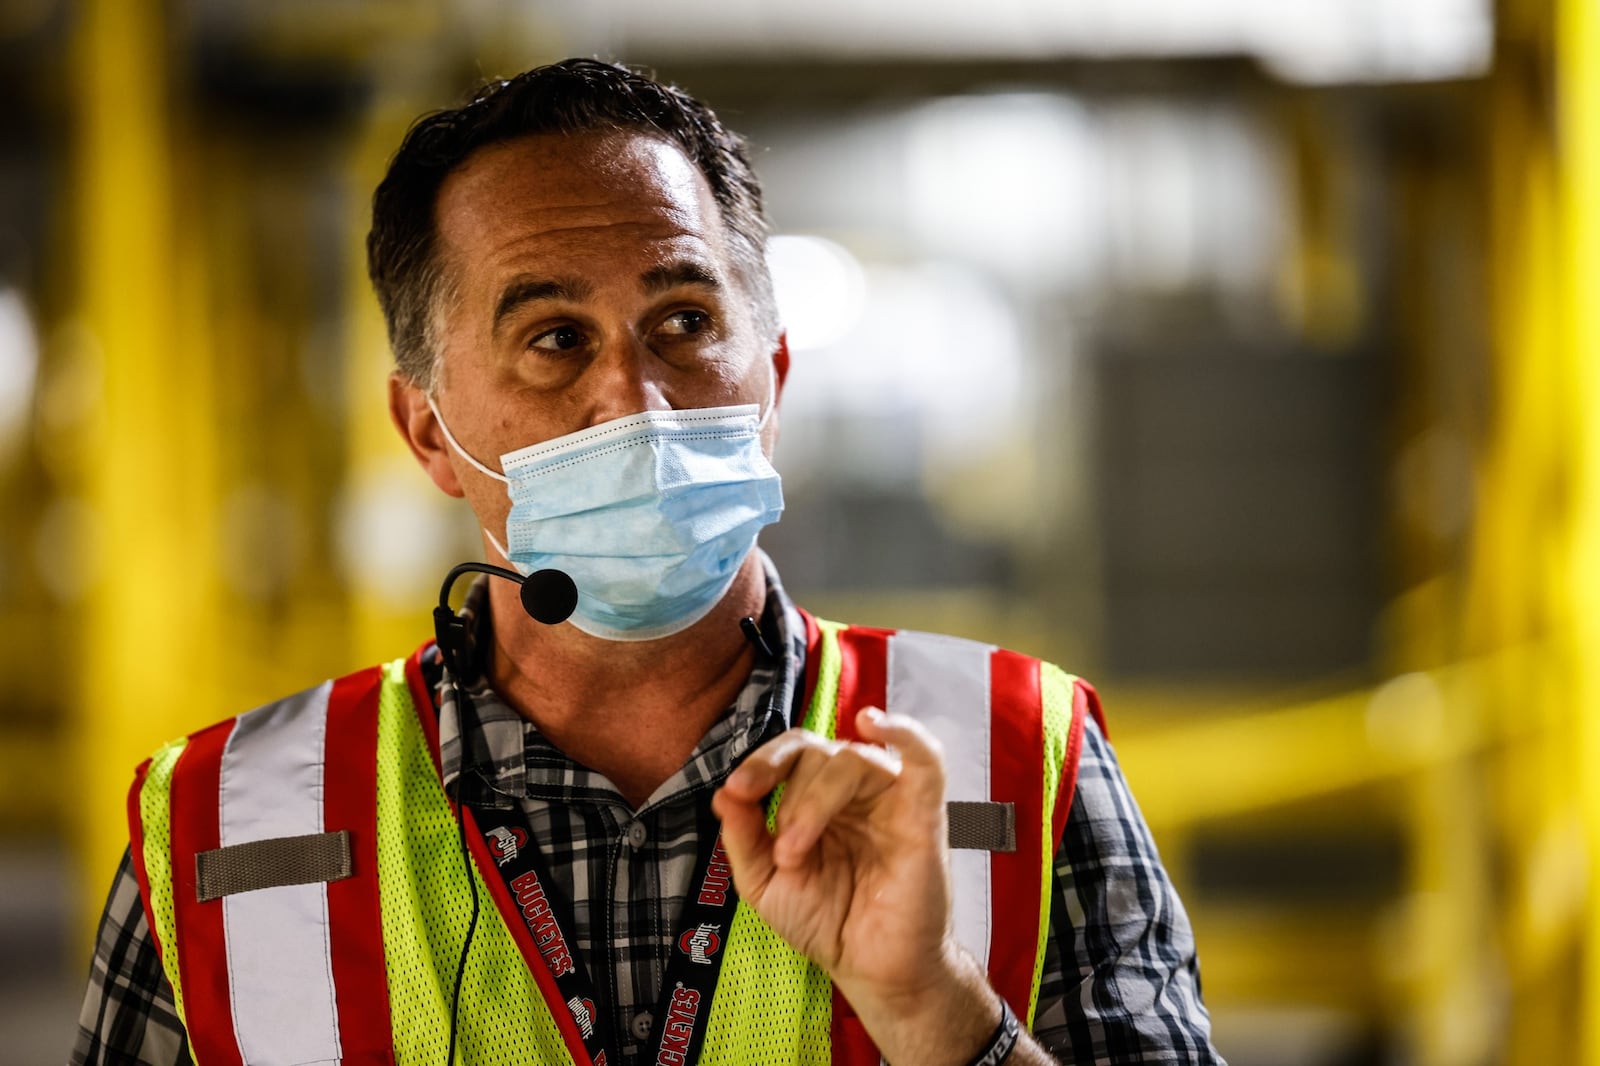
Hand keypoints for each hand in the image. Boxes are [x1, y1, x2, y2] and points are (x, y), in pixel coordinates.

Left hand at [712, 707, 1005, 1063]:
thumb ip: (743, 838)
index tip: (738, 790)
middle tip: (785, 853)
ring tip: (799, 849)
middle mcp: (853, 792)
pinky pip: (925, 757)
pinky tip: (874, 723)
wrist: (871, 969)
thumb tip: (723, 793)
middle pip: (819, 754)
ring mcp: (889, 799)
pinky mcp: (924, 814)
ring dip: (816, 798)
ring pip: (853, 759)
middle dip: (790, 798)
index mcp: (815, 798)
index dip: (762, 762)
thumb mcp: (764, 885)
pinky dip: (904, 731)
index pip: (792, 753)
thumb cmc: (824, 922)